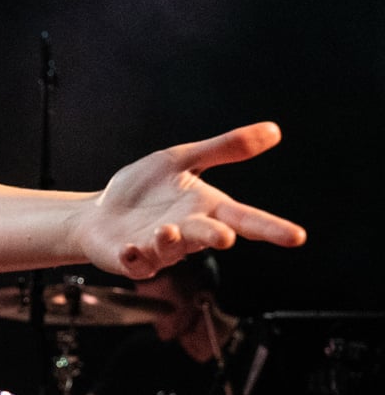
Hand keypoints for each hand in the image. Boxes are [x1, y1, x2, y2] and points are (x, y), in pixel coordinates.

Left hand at [77, 123, 305, 278]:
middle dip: (215, 236)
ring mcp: (160, 249)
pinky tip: (130, 249)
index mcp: (206, 209)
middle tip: (225, 237)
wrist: (98, 213)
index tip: (296, 237)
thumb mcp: (181, 160)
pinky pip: (136, 264)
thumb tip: (274, 130)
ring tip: (167, 229)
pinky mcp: (131, 260)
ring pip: (172, 250)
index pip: (245, 218)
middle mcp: (188, 232)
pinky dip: (134, 258)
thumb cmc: (143, 189)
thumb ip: (224, 149)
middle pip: (209, 236)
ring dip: (170, 241)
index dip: (270, 228)